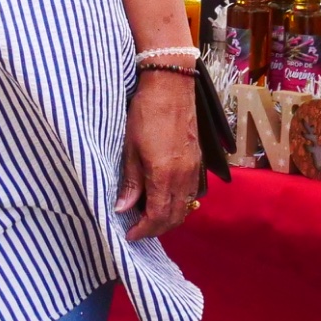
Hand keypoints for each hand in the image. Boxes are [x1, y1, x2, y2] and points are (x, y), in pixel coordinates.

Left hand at [117, 70, 203, 239]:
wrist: (171, 86)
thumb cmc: (146, 114)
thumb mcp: (130, 149)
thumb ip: (130, 182)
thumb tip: (123, 209)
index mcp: (164, 176)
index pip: (158, 217)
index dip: (143, 230)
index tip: (129, 234)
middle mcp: (184, 177)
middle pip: (175, 217)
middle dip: (156, 228)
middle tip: (138, 229)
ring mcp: (194, 170)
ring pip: (186, 206)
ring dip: (169, 217)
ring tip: (149, 215)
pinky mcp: (198, 161)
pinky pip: (191, 193)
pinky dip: (179, 203)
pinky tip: (164, 197)